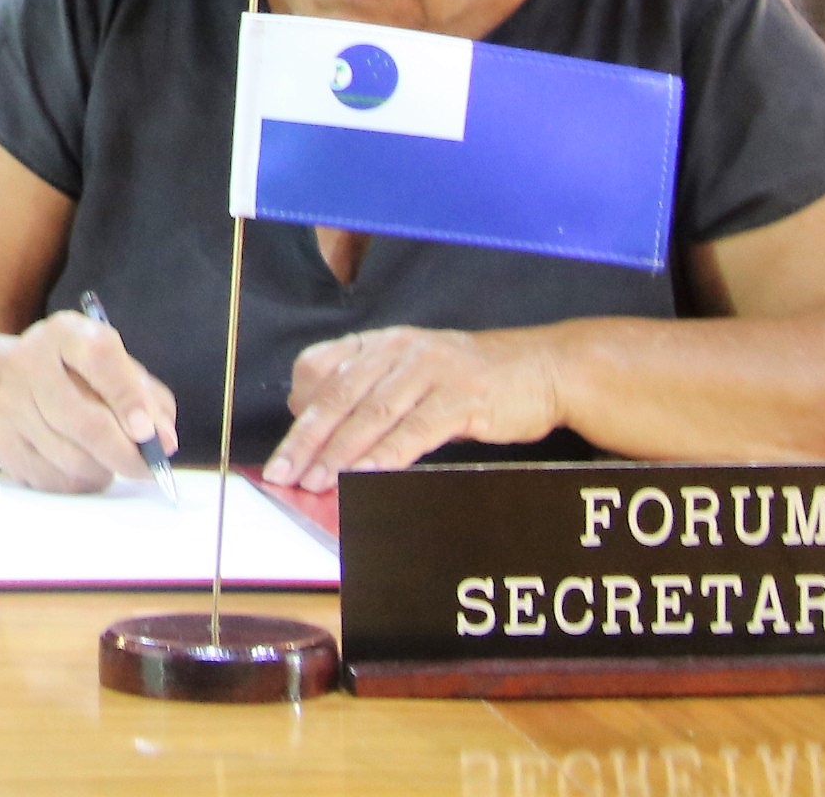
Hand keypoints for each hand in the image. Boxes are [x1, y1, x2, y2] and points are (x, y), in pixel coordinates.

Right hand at [0, 308, 179, 493]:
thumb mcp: (119, 368)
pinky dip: (82, 482)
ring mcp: (11, 405)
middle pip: (83, 421)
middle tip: (149, 467)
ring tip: (113, 461)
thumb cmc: (83, 376)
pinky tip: (87, 466)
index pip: (99, 359)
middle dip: (125, 453)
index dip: (129, 398)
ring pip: (71, 458)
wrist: (15, 381)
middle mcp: (30, 364)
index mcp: (66, 334)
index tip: (151, 434)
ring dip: (105, 469)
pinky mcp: (3, 442)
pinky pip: (54, 479)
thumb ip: (149, 399)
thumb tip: (162, 441)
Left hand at [267, 325, 560, 490]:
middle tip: (284, 474)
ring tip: (316, 482)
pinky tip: (367, 474)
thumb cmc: (470, 380)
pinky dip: (388, 454)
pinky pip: (415, 428)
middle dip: (307, 439)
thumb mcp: (413, 375)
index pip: (320, 367)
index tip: (283, 447)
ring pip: (372, 413)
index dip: (298, 408)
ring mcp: (431, 370)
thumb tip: (320, 431)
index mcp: (381, 343)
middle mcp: (400, 349)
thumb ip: (370, 394)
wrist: (540, 368)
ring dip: (340, 452)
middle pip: (339, 394)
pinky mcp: (461, 396)